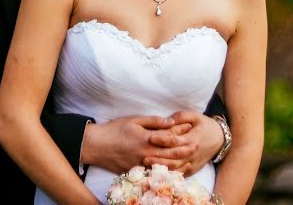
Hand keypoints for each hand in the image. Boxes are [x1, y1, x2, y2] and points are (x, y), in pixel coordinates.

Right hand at [81, 115, 196, 173]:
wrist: (96, 146)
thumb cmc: (114, 129)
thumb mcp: (133, 120)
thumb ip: (153, 121)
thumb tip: (171, 121)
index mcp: (146, 138)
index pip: (169, 136)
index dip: (181, 132)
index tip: (192, 128)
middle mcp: (146, 152)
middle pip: (170, 153)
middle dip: (185, 149)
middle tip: (197, 145)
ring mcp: (141, 164)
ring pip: (164, 165)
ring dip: (178, 162)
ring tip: (189, 159)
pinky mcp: (136, 171)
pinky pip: (154, 173)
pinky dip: (165, 172)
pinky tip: (173, 171)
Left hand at [144, 111, 224, 176]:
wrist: (221, 139)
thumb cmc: (205, 125)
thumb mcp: (195, 116)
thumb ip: (181, 116)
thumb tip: (168, 120)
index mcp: (192, 138)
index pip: (175, 140)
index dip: (163, 139)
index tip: (150, 137)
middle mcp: (192, 152)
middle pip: (174, 156)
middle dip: (158, 157)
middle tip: (144, 156)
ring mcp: (193, 162)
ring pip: (176, 167)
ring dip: (162, 167)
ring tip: (148, 165)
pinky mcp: (193, 169)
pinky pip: (181, 173)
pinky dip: (170, 174)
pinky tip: (158, 172)